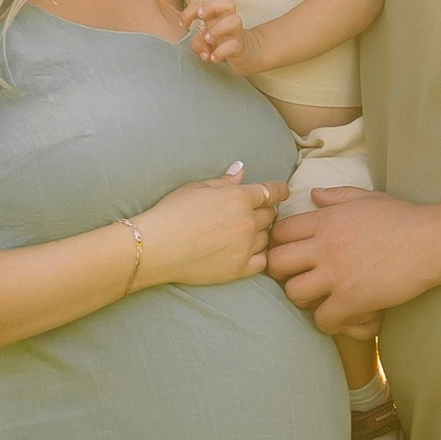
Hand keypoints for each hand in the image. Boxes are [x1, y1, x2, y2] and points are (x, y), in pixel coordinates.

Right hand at [134, 164, 280, 288]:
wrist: (156, 247)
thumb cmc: (172, 212)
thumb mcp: (198, 188)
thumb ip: (225, 181)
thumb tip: (241, 169)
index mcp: (239, 198)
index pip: (270, 192)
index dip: (279, 190)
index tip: (283, 191)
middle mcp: (248, 222)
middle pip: (270, 215)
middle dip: (265, 211)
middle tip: (256, 212)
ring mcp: (245, 247)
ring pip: (267, 237)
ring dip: (261, 232)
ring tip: (248, 232)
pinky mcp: (239, 269)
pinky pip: (262, 260)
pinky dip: (259, 254)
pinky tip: (249, 251)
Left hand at [185, 0, 250, 70]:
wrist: (247, 56)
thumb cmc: (223, 44)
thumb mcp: (206, 43)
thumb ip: (199, 43)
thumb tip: (204, 52)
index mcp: (217, 17)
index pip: (205, 3)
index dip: (190, 10)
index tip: (182, 25)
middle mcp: (228, 22)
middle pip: (227, 4)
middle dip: (210, 7)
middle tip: (200, 17)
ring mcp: (236, 35)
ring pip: (234, 21)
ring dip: (217, 29)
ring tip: (208, 40)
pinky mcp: (241, 49)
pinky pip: (234, 45)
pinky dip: (221, 51)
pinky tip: (212, 58)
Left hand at [266, 187, 440, 331]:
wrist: (431, 241)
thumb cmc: (403, 218)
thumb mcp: (367, 198)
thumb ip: (336, 197)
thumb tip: (313, 194)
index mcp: (326, 219)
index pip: (280, 232)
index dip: (278, 244)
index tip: (291, 254)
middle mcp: (325, 245)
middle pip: (276, 263)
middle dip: (281, 273)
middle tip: (297, 278)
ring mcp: (337, 273)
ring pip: (294, 293)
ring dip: (302, 299)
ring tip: (317, 298)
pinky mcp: (352, 298)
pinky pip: (322, 318)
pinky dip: (327, 321)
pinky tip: (339, 315)